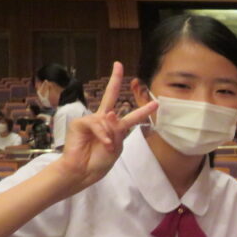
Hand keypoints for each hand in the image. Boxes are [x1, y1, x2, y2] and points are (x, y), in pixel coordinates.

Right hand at [54, 62, 157, 193]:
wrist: (83, 171)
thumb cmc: (100, 161)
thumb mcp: (117, 147)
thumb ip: (118, 130)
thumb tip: (110, 113)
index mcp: (115, 127)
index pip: (130, 115)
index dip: (143, 109)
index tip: (156, 101)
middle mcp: (103, 120)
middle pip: (109, 96)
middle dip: (114, 79)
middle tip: (118, 65)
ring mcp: (91, 120)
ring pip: (108, 118)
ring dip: (110, 135)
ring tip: (107, 146)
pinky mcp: (80, 123)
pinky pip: (97, 124)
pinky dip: (103, 135)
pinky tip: (105, 143)